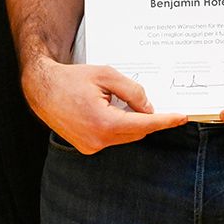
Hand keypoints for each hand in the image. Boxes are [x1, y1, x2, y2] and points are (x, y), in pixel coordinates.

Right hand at [23, 55, 187, 153]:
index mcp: (104, 123)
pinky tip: (109, 110)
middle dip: (146, 118)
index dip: (165, 120)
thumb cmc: (72, 79)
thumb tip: (149, 107)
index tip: (181, 117)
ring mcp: (91, 147)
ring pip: (125, 136)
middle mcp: (98, 140)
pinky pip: (112, 138)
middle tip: (150, 102)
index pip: (144, 124)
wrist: (42, 89)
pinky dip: (118, 126)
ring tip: (118, 101)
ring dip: (130, 121)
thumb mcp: (106, 75)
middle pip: (136, 131)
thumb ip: (132, 91)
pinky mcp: (86, 147)